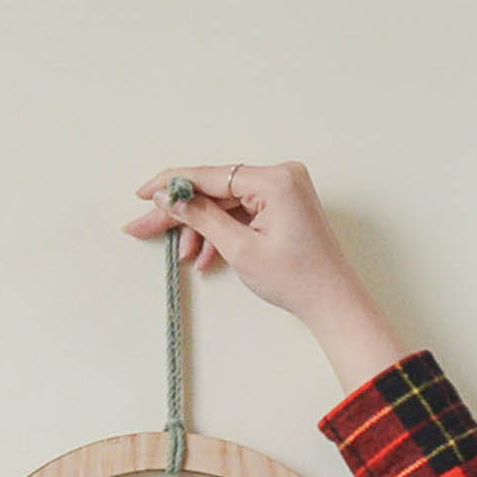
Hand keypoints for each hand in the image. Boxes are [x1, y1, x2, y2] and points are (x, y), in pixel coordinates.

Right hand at [122, 163, 405, 394]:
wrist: (332, 301)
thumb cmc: (297, 278)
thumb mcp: (239, 249)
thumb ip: (201, 217)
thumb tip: (171, 197)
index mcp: (275, 180)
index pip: (211, 175)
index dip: (172, 185)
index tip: (144, 193)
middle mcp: (281, 176)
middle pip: (215, 189)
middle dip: (181, 212)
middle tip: (145, 226)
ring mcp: (283, 189)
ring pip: (225, 203)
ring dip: (202, 228)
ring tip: (185, 256)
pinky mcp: (283, 204)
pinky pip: (241, 211)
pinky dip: (221, 231)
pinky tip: (205, 255)